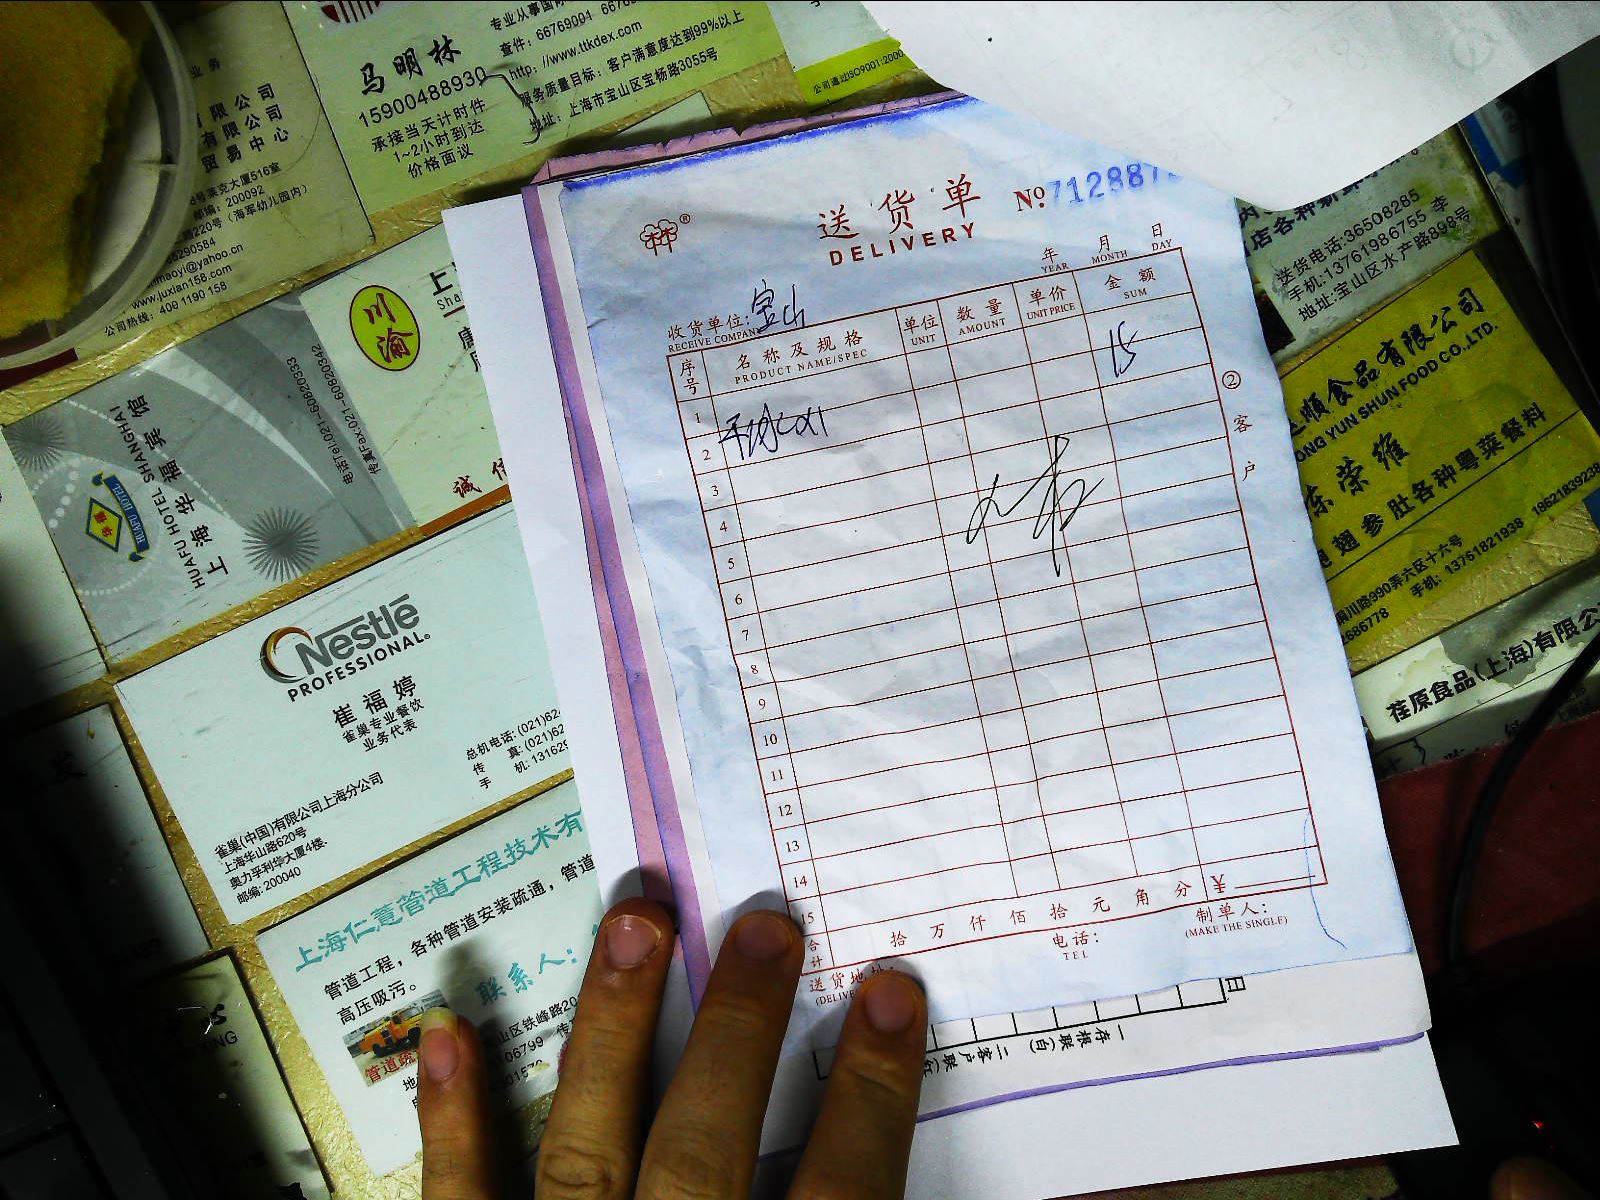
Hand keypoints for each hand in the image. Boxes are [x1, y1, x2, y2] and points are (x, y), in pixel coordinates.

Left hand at [418, 899, 927, 1198]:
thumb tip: (993, 1193)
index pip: (840, 1193)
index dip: (872, 1092)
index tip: (894, 996)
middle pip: (708, 1145)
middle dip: (739, 1029)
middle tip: (765, 926)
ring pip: (590, 1146)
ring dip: (613, 1030)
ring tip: (634, 925)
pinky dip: (453, 1125)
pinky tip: (449, 1033)